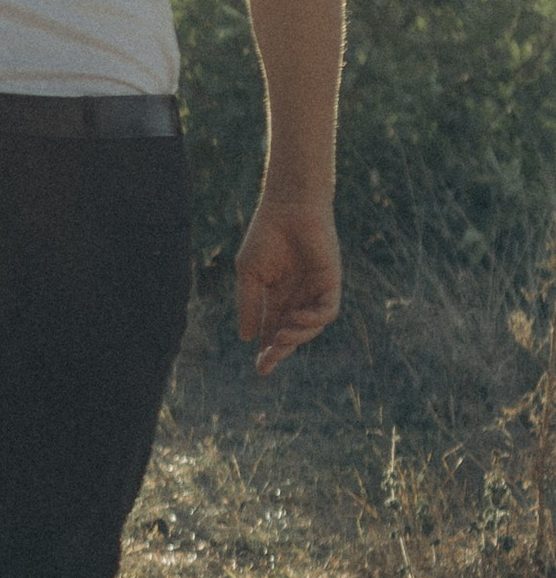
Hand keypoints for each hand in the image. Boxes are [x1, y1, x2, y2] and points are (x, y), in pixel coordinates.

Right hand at [235, 192, 341, 375]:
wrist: (289, 208)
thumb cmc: (266, 236)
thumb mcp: (250, 275)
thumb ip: (249, 305)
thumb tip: (247, 337)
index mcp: (275, 297)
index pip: (272, 330)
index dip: (267, 350)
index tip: (260, 369)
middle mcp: (297, 298)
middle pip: (291, 334)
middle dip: (279, 352)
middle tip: (267, 363)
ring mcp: (315, 291)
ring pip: (311, 328)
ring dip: (296, 338)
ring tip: (280, 336)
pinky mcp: (331, 283)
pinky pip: (327, 311)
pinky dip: (312, 320)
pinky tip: (295, 317)